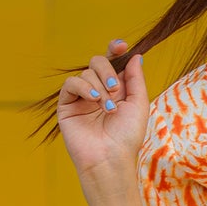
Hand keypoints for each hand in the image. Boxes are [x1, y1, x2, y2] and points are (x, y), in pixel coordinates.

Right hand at [55, 38, 149, 182]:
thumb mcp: (138, 104)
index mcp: (116, 90)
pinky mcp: (67, 106)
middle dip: (107, 71)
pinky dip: (83, 88)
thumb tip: (135, 55)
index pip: (112, 62)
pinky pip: (71, 84)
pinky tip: (93, 100)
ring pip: (86, 73)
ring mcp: (82, 98)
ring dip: (99, 87)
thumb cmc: (127, 137)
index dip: (114, 50)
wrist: (111, 159)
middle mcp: (98, 91)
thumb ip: (136, 78)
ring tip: (107, 108)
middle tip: (115, 90)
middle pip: (97, 62)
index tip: (121, 47)